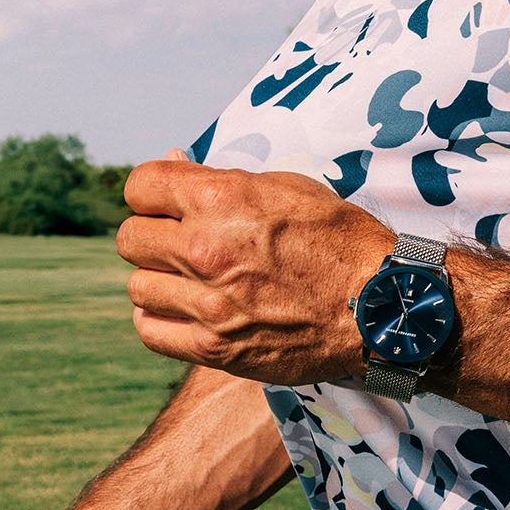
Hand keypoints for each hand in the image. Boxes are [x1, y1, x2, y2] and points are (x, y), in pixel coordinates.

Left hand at [116, 151, 393, 384]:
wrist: (379, 305)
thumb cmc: (338, 240)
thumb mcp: (285, 187)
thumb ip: (221, 178)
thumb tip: (173, 162)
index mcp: (222, 199)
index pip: (139, 186)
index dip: (153, 193)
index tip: (169, 204)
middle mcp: (206, 249)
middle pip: (130, 238)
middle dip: (152, 235)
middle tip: (181, 243)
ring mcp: (208, 303)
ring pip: (137, 285)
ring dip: (158, 280)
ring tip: (190, 280)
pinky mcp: (214, 348)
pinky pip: (150, 331)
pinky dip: (159, 319)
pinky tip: (181, 309)